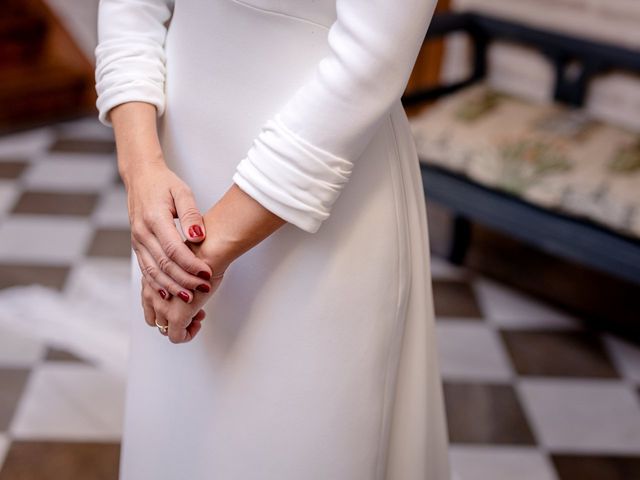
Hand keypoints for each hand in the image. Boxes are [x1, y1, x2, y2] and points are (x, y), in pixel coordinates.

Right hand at [109, 101, 213, 302]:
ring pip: (152, 272)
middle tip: (204, 288)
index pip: (173, 249)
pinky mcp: (137, 246)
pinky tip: (169, 293)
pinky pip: (146, 270)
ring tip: (189, 297)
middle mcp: (142, 233)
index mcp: (154, 219)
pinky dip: (157, 284)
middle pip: (163, 265)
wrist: (140, 178)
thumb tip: (199, 235)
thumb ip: (191, 214)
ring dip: (171, 287)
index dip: (191, 265)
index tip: (207, 274)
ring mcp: (137, 241)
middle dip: (185, 280)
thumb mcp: (182, 192)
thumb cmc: (164, 183)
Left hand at [141, 241, 226, 343]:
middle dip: (171, 319)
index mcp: (151, 279)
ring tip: (197, 317)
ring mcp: (162, 306)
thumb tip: (186, 281)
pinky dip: (186, 335)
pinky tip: (197, 324)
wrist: (207, 255)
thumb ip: (176, 274)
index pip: (150, 302)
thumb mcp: (180, 263)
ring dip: (181, 325)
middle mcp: (152, 293)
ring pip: (164, 328)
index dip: (167, 306)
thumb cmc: (199, 255)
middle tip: (190, 313)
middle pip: (154, 317)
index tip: (184, 302)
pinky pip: (176, 337)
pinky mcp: (176, 316)